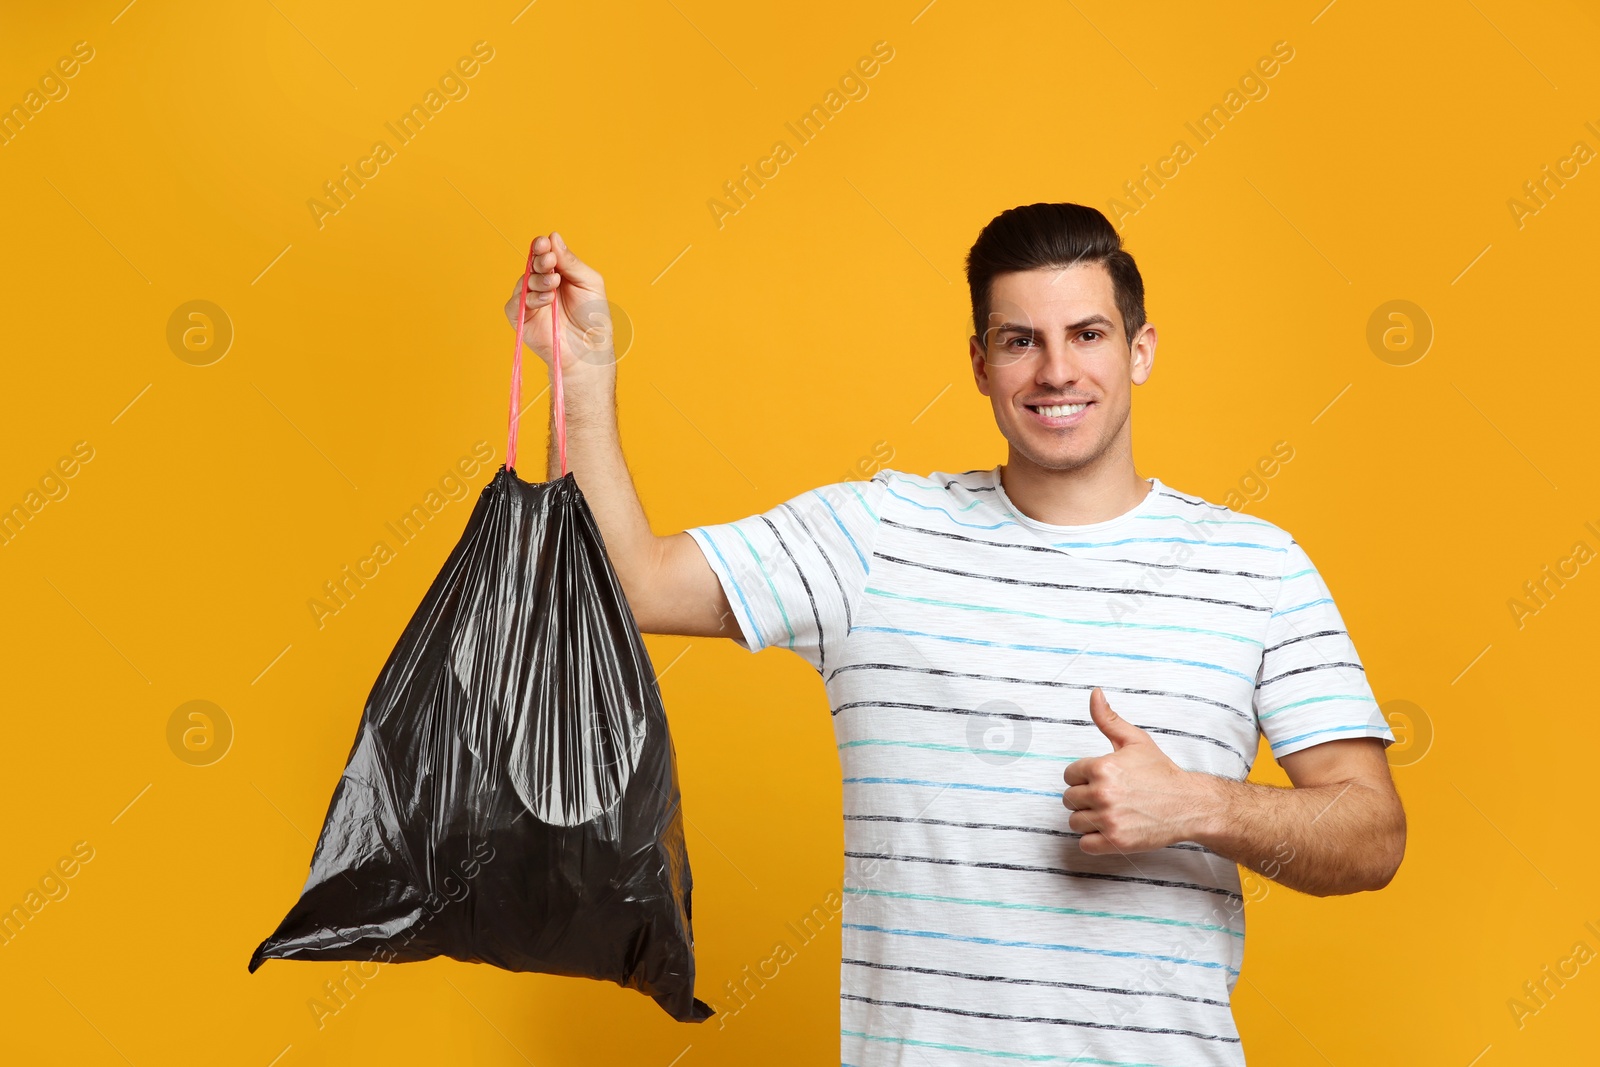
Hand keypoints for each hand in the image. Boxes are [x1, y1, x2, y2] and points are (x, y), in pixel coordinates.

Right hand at [503, 232, 617, 373]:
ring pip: (524, 282)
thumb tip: (554, 237)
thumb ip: (571, 262)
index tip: (545, 242)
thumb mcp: (589, 283)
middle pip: (532, 265)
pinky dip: (529, 299)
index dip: (542, 247)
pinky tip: (546, 299)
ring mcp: (530, 301)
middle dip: (539, 260)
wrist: (590, 349)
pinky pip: (515, 304)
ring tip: (554, 284)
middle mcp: (542, 285)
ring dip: (538, 280)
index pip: (544, 254)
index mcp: (558, 273)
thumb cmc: (593, 317)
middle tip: (549, 261)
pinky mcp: (521, 319)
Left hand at [1061, 688, 1207, 855]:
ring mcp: (1108, 819)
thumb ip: (1108, 719)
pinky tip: (1109, 830)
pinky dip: (1094, 841)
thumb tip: (1095, 694)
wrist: (1188, 804)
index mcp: (1102, 767)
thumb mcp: (1135, 740)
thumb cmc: (1161, 773)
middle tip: (1107, 797)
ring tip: (1109, 813)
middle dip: (1084, 798)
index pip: (1069, 775)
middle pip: (1069, 799)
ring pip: (1074, 822)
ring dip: (1088, 819)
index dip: (1083, 777)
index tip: (1100, 780)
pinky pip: (1085, 844)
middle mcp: (1102, 793)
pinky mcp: (1116, 841)